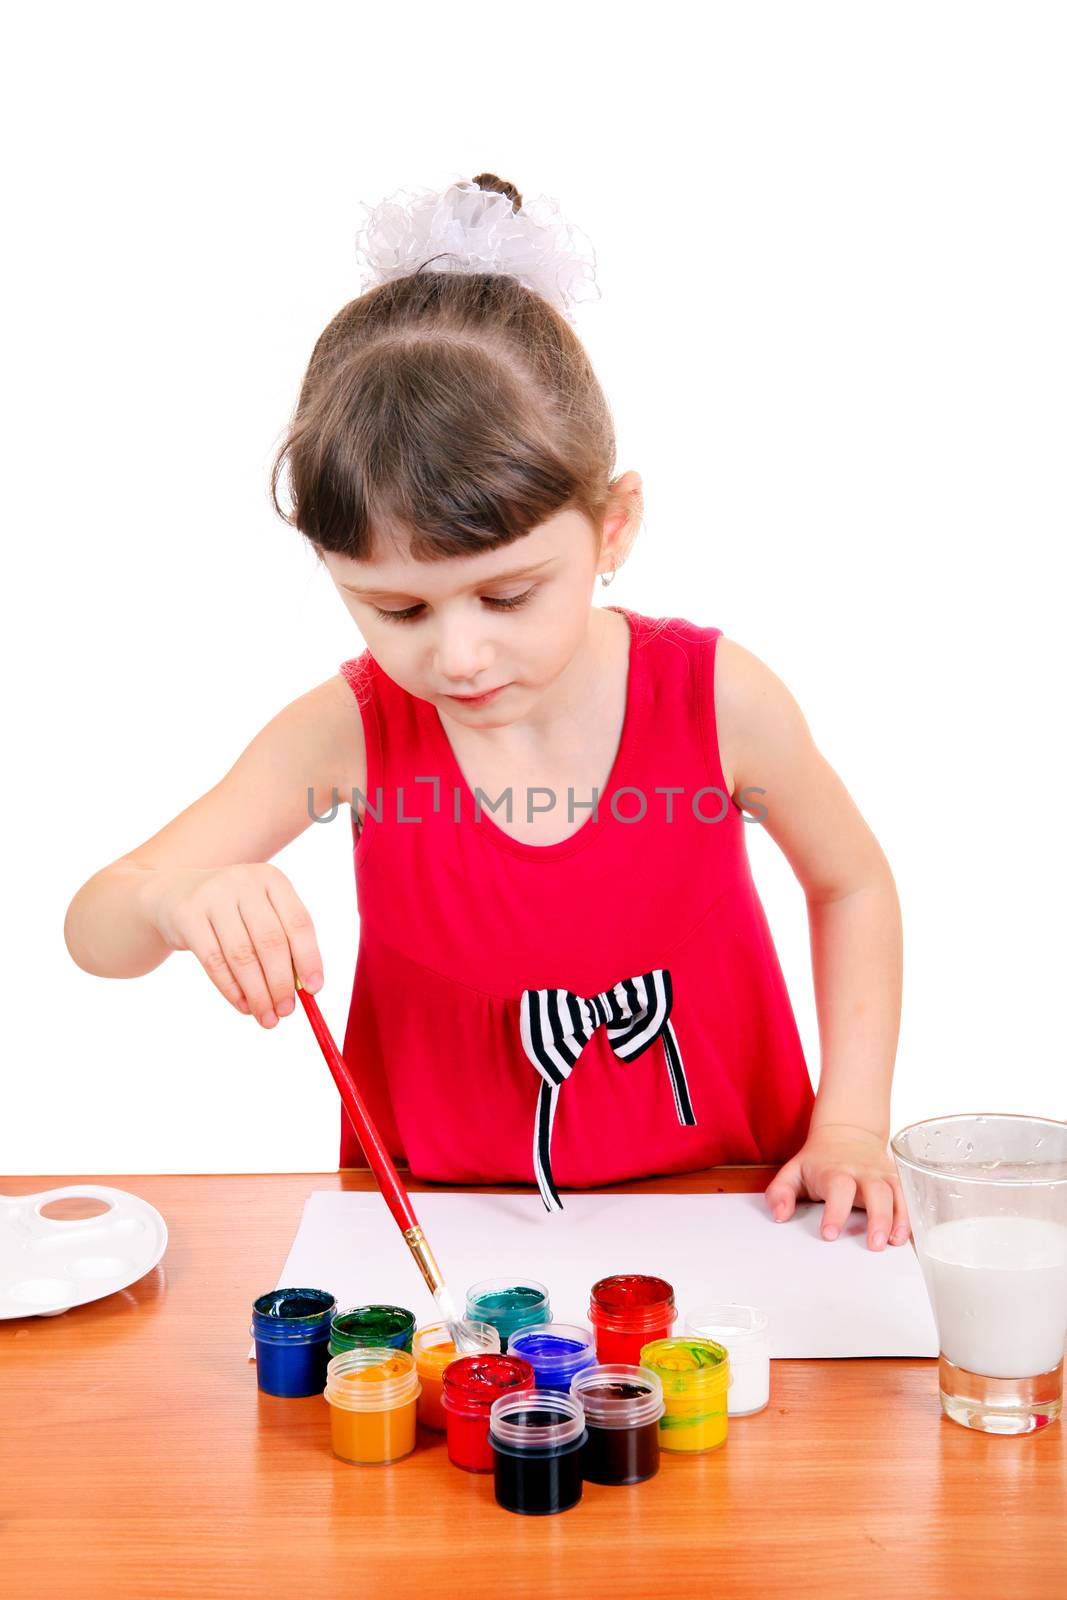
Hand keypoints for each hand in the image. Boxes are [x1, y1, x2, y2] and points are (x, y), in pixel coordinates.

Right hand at [145, 862, 322, 1026]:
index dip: (309, 959)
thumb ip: (284, 946)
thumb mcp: (260, 915)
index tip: (315, 991)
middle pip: (271, 941)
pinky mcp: (186, 915)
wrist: (173, 895)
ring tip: (267, 1017)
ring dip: (258, 993)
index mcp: (272, 879)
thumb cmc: (232, 914)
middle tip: (287, 1012)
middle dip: (281, 983)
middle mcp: (243, 881)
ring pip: (242, 955)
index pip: (299, 922)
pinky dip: (231, 990)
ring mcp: (212, 895)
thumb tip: (306, 990)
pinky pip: (213, 961)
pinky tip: (243, 1006)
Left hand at [764, 1123, 911, 1250]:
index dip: (835, 1211)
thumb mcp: (793, 1171)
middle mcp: (862, 1171)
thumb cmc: (818, 1161)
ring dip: (899, 1219)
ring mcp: (881, 1174)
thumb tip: (780, 1215)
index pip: (837, 1188)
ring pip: (896, 1193)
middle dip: (877, 1217)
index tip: (829, 1234)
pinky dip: (910, 1216)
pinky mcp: (895, 1179)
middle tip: (874, 1245)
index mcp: (835, 1170)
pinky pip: (907, 1196)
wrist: (846, 1133)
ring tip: (894, 1242)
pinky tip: (906, 1236)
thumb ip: (780, 1193)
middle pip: (875, 1191)